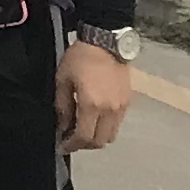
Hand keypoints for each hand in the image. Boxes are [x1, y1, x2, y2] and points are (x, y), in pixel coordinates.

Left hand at [59, 37, 133, 151]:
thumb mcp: (62, 80)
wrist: (105, 43)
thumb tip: (62, 126)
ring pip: (110, 135)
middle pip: (99, 141)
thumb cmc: (79, 59)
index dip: (71, 146)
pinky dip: (105, 128)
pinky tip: (94, 120)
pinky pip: (117, 124)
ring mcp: (121, 108)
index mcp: (92, 105)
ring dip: (96, 138)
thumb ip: (62, 106)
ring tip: (81, 130)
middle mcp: (110, 110)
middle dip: (83, 145)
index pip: (84, 137)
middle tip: (70, 140)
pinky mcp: (127, 103)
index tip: (61, 146)